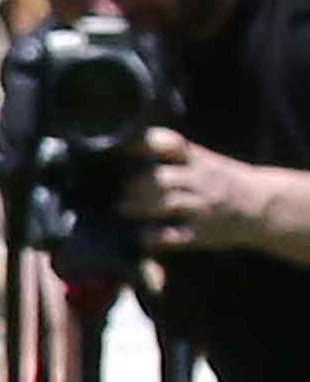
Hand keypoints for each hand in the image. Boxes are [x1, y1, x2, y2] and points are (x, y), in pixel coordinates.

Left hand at [128, 131, 309, 262]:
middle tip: (118, 188)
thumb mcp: (202, 158)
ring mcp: (202, 208)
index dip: (143, 144)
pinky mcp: (203, 234)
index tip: (121, 148)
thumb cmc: (221, 179)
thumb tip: (126, 144)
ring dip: (138, 206)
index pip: (169, 144)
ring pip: (166, 204)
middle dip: (134, 184)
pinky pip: (174, 236)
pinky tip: (141, 235)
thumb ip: (171, 153)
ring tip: (122, 207)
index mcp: (197, 159)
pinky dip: (154, 236)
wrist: (263, 206)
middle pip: (160, 178)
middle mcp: (200, 180)